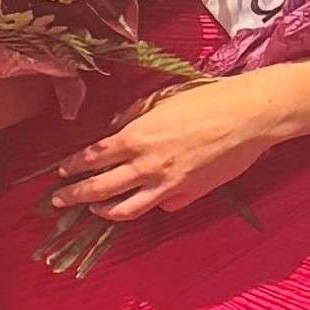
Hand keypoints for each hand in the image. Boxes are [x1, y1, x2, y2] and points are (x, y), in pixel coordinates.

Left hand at [44, 76, 288, 232]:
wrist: (249, 115)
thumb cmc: (206, 99)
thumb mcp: (161, 99)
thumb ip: (133, 117)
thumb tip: (114, 130)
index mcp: (136, 136)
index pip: (92, 157)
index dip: (73, 167)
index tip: (60, 173)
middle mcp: (147, 164)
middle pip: (100, 188)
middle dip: (75, 195)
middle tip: (60, 200)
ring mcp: (168, 184)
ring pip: (126, 208)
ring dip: (104, 210)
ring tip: (94, 209)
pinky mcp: (189, 194)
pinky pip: (161, 207)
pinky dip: (148, 206)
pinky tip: (143, 204)